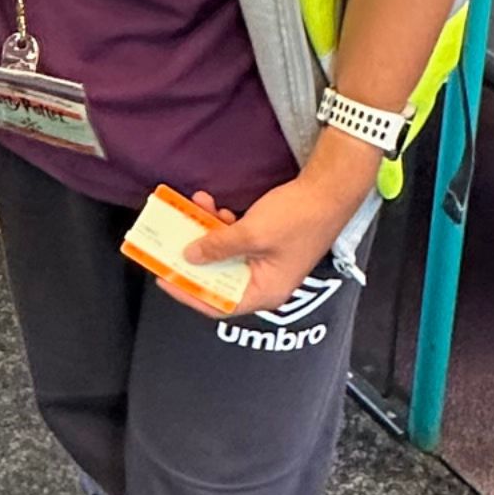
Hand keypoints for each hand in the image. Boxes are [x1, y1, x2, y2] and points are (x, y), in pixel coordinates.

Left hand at [183, 157, 366, 320]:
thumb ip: (217, 247)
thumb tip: (189, 257)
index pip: (219, 304)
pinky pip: (237, 241)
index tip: (164, 278)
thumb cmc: (298, 217)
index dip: (188, 292)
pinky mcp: (267, 244)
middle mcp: (266, 282)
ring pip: (225, 256)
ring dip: (207, 234)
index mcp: (266, 292)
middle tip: (170, 244)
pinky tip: (213, 205)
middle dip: (195, 257)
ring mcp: (267, 263)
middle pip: (220, 279)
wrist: (329, 189)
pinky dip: (223, 226)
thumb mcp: (251, 233)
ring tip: (193, 209)